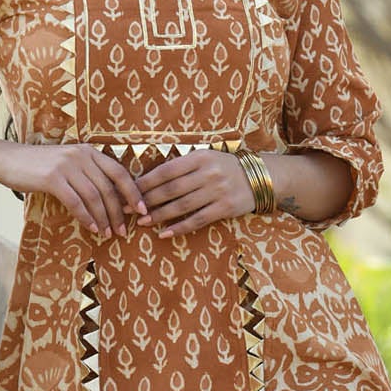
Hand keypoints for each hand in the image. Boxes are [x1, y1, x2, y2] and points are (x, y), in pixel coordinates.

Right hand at [0, 140, 148, 237]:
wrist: (7, 160)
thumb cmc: (40, 166)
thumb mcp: (68, 164)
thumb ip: (88, 175)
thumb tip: (111, 200)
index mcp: (89, 151)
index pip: (120, 173)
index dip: (133, 193)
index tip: (142, 211)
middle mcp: (81, 155)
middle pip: (108, 188)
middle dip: (118, 213)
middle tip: (122, 231)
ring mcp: (67, 166)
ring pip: (94, 197)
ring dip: (103, 219)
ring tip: (107, 234)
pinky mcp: (53, 178)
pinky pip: (76, 202)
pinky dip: (86, 218)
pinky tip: (92, 228)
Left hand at [136, 149, 256, 236]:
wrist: (260, 177)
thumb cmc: (225, 167)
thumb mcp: (205, 158)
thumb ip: (183, 167)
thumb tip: (149, 180)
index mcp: (199, 157)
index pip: (166, 171)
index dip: (146, 183)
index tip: (129, 191)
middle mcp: (208, 173)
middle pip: (170, 190)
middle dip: (147, 201)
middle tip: (129, 210)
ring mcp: (217, 191)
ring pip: (181, 206)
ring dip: (159, 216)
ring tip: (143, 222)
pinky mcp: (225, 208)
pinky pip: (197, 220)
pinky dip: (180, 228)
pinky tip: (165, 234)